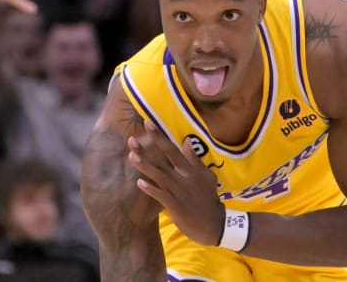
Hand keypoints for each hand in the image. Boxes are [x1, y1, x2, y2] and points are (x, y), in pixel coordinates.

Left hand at [128, 121, 224, 245]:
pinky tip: (139, 183)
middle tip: (131, 139)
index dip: (159, 137)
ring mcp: (179, 191)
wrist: (215, 223)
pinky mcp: (175, 206)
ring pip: (159, 175)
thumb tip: (186, 141)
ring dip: (145, 166)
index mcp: (190, 169)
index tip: (147, 124)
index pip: (173, 149)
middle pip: (163, 160)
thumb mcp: (206, 176)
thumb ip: (194, 159)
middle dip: (147, 148)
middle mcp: (184, 177)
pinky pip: (161, 195)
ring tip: (131, 156)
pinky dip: (151, 189)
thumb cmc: (208, 198)